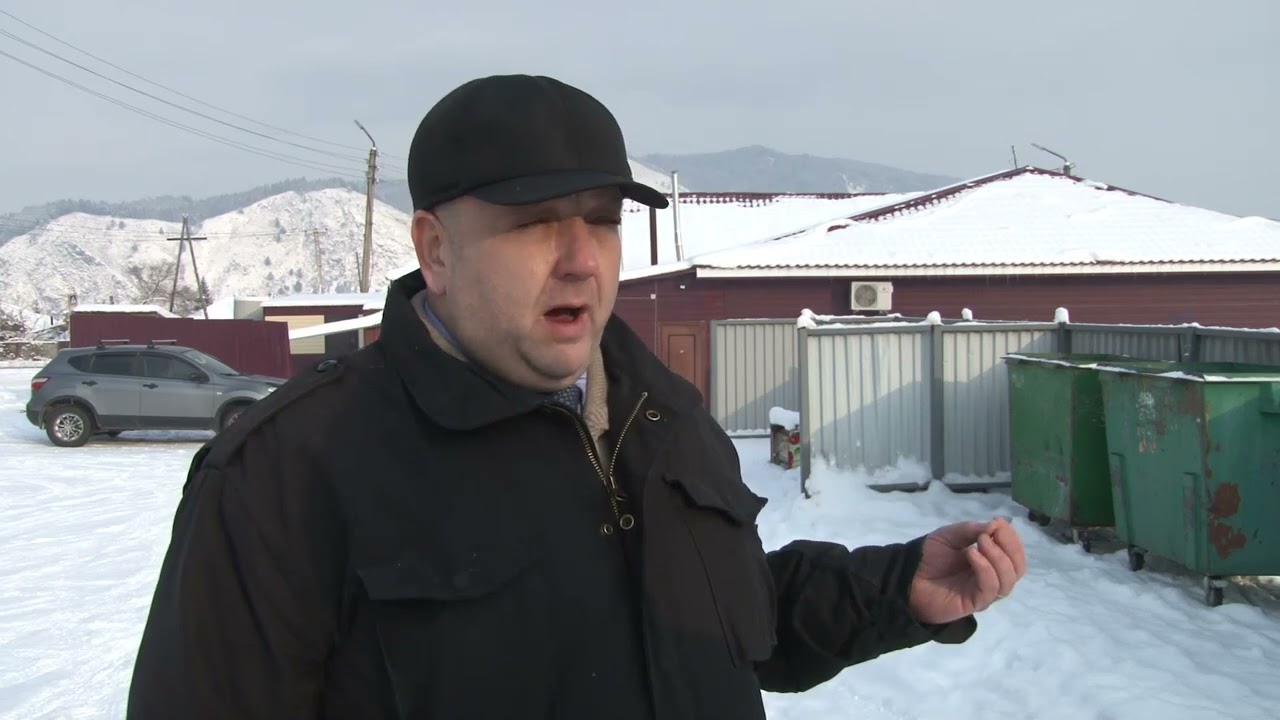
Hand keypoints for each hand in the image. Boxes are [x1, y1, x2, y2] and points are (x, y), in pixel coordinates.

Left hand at [907, 517, 1026, 624]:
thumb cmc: (929, 556)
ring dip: (998, 558)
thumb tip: (998, 524)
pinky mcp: (974, 603)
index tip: (999, 523)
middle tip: (991, 533)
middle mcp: (991, 578)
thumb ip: (972, 529)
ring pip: (1008, 580)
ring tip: (979, 543)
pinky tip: (972, 555)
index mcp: (990, 561)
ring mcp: (983, 591)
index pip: (1014, 554)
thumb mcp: (950, 535)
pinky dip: (986, 569)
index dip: (1012, 539)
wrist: (907, 576)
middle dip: (1010, 548)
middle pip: (1017, 568)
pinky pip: (990, 588)